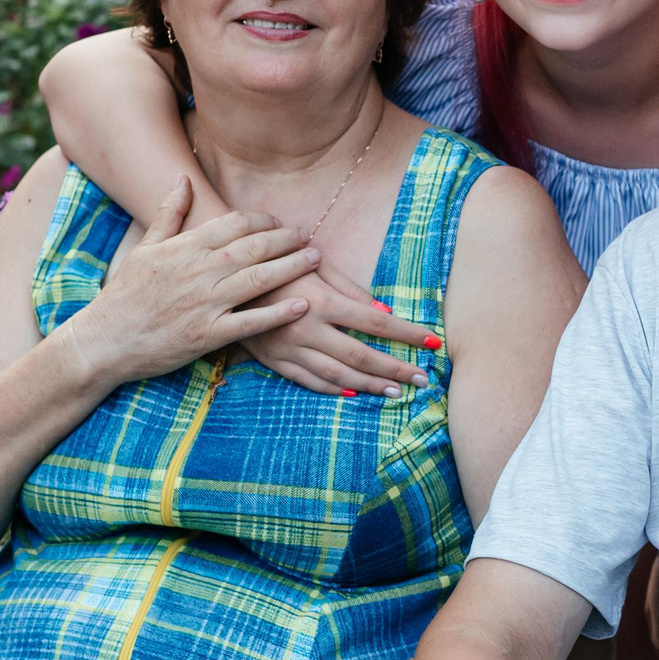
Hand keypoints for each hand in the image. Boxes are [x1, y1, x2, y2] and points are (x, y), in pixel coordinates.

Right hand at [63, 177, 320, 387]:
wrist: (105, 340)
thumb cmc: (125, 295)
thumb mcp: (144, 248)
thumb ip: (168, 213)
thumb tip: (183, 178)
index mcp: (184, 248)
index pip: (234, 223)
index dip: (262, 220)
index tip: (279, 221)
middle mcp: (198, 271)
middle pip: (254, 247)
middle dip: (286, 239)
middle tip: (308, 236)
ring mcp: (205, 304)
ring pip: (258, 279)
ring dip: (292, 267)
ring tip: (315, 259)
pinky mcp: (208, 335)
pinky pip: (251, 322)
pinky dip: (278, 313)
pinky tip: (302, 304)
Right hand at [242, 262, 439, 398]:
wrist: (225, 277)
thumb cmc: (279, 264)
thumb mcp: (315, 265)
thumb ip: (351, 289)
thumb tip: (385, 311)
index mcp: (322, 301)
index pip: (376, 322)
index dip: (406, 334)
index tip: (433, 343)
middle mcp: (307, 328)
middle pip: (360, 356)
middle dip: (395, 368)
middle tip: (422, 379)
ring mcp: (289, 348)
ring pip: (337, 376)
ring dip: (369, 386)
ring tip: (396, 392)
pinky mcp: (274, 361)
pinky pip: (308, 381)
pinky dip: (333, 391)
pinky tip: (354, 395)